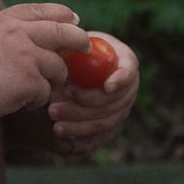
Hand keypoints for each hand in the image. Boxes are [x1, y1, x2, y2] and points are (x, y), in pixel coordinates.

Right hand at [0, 3, 87, 163]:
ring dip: (52, 81)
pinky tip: (19, 103)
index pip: (38, 10)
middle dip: (78, 39)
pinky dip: (36, 100)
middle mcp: (15, 33)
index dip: (59, 14)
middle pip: (60, 31)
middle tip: (86, 46)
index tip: (73, 19)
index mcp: (1, 21)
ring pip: (57, 66)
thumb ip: (8, 33)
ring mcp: (24, 54)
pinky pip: (46, 90)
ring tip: (32, 92)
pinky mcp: (30, 78)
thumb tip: (43, 33)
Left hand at [46, 32, 137, 153]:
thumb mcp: (70, 46)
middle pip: (114, 102)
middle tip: (57, 106)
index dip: (121, 80)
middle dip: (86, 105)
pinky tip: (62, 134)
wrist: (67, 73)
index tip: (107, 86)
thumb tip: (66, 51)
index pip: (129, 71)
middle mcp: (127, 88)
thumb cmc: (70, 53)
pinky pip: (99, 137)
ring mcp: (121, 109)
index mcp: (124, 61)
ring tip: (54, 124)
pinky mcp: (110, 126)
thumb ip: (71, 47)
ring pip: (105, 122)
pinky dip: (81, 138)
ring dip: (79, 124)